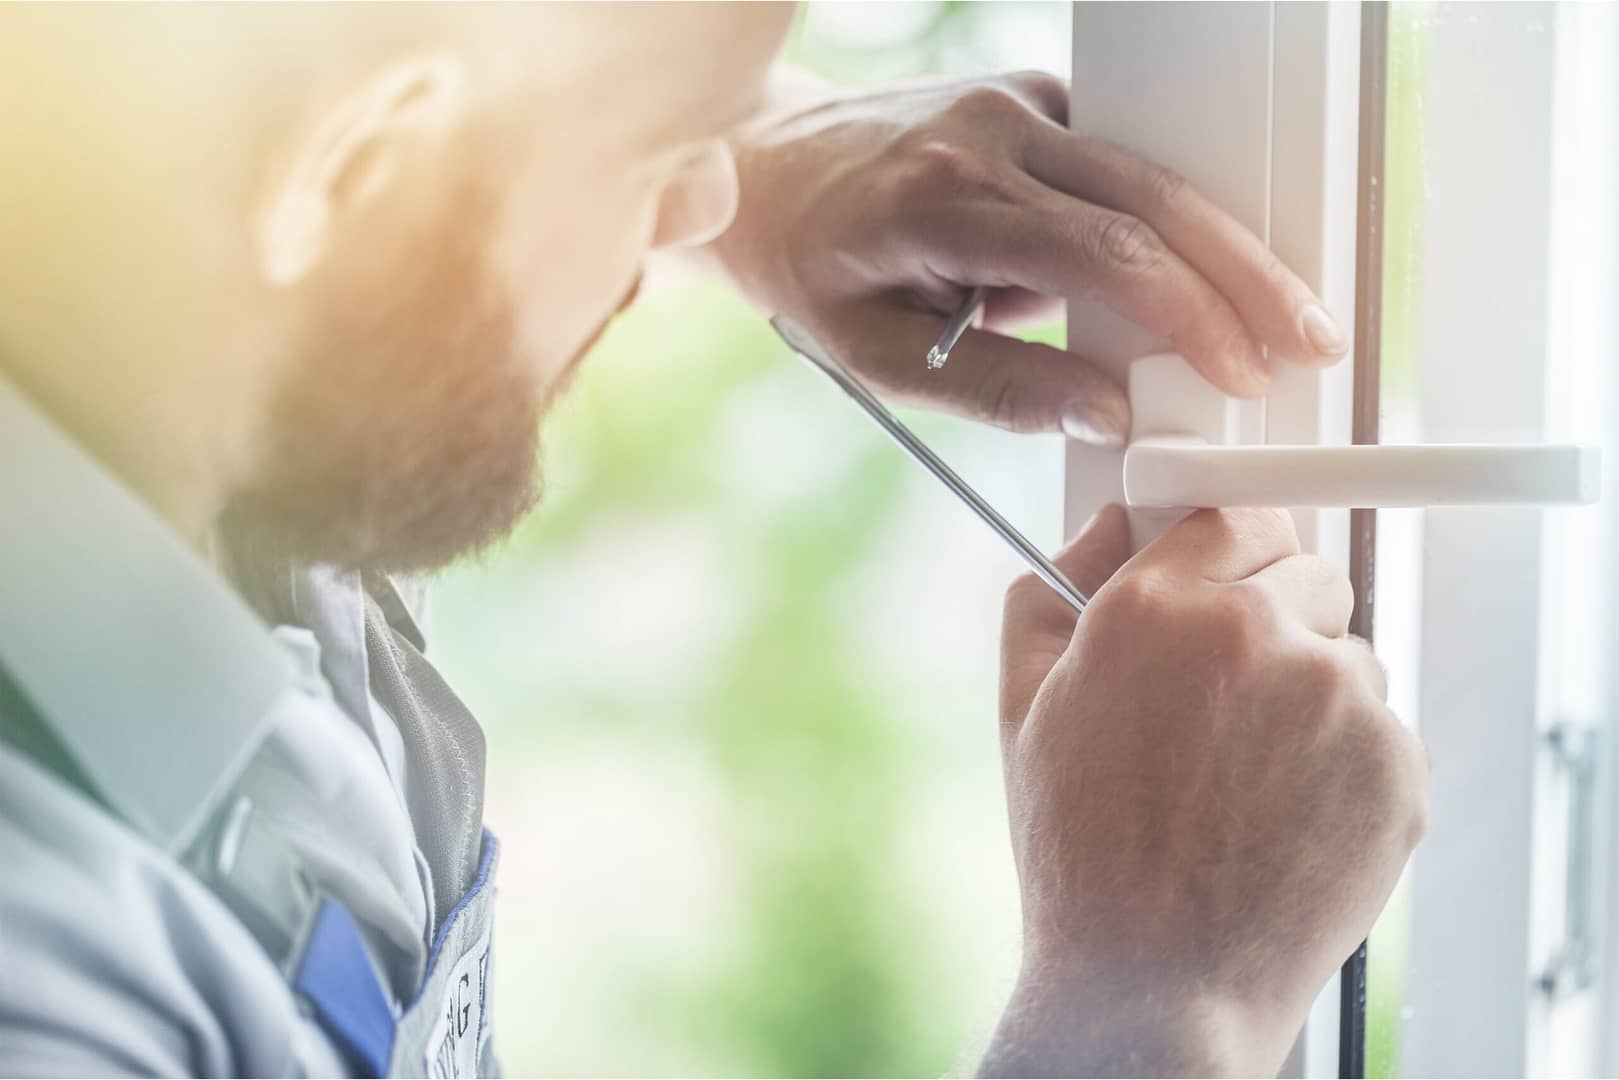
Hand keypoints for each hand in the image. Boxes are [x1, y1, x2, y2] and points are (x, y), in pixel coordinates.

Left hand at [705, 72, 1350, 445]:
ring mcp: (1017, 104)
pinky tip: (1212, 277)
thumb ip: (994, 389)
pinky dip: (1174, 221)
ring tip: (1283, 317)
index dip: (1185, 312)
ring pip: (1154, 170)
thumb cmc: (813, 272)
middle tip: (1308, 342)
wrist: (766, 171)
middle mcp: (988, 131)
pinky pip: (1125, 162)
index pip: (1097, 249)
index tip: (1239, 371)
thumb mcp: (877, 358)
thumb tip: (1108, 416)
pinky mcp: (1034, 103)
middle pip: (1152, 197)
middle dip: (1244, 276)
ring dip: (1228, 244)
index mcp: (941, 199)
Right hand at [983, 506, 1426, 1076]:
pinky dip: (1350, 762)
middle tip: (1233, 695)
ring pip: (1349, 656)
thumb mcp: (1023, 708)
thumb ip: (1050, 591)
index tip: (1232, 582)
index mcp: (1152, 608)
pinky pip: (1385, 731)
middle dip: (1277, 616)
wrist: (1152, 981)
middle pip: (1309, 570)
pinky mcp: (1395, 765)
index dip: (1232, 553)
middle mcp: (1252, 633)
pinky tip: (1287, 814)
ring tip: (1250, 774)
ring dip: (1314, 693)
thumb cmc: (1082, 851)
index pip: (1233, 515)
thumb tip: (1102, 529)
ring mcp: (1335, 699)